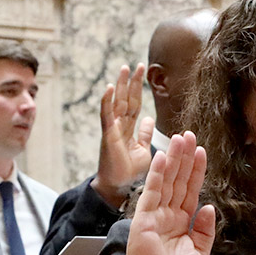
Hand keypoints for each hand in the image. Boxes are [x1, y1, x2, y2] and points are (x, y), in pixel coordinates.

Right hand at [91, 63, 153, 208]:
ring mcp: (112, 130)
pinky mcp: (108, 136)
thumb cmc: (129, 172)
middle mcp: (119, 126)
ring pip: (117, 103)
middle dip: (132, 82)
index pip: (134, 104)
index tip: (143, 73)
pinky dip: (107, 101)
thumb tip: (148, 117)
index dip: (138, 89)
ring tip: (125, 68)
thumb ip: (144, 133)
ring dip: (121, 85)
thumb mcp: (143, 149)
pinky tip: (110, 88)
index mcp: (128, 129)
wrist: (118, 188)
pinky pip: (107, 116)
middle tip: (138, 65)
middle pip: (126, 100)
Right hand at [110, 132, 214, 254]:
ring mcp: (154, 215)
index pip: (190, 191)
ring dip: (173, 159)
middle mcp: (167, 215)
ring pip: (166, 181)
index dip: (196, 171)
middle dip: (185, 157)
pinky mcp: (143, 219)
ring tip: (179, 138)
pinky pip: (151, 192)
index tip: (202, 151)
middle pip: (178, 180)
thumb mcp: (199, 254)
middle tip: (189, 134)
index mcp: (181, 223)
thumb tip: (209, 208)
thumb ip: (205, 231)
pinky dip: (157, 174)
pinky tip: (162, 157)